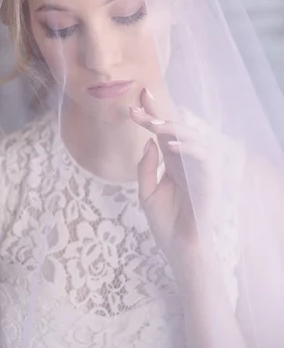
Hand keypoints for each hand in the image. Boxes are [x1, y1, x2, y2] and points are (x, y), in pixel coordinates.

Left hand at [130, 89, 218, 273]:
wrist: (180, 251)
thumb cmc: (166, 224)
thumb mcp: (146, 192)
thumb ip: (146, 167)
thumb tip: (148, 142)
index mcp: (173, 162)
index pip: (164, 131)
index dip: (154, 113)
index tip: (139, 97)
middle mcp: (187, 162)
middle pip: (177, 129)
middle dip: (159, 116)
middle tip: (139, 110)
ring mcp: (199, 170)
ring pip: (194, 137)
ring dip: (173, 128)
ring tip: (152, 124)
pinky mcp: (209, 182)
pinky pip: (204, 158)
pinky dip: (190, 148)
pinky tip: (172, 145)